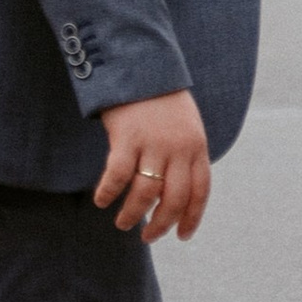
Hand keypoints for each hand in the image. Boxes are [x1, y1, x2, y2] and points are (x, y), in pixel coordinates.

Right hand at [94, 89, 211, 241]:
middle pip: (174, 199)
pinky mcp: (127, 137)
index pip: (200, 192)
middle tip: (147, 237)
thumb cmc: (160, 98)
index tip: (182, 235)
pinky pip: (118, 175)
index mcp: (197, 146)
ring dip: (133, 214)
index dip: (192, 218)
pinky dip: (109, 192)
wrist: (139, 65)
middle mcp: (178, 148)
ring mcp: (153, 143)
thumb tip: (172, 190)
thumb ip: (184, 154)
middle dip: (161, 224)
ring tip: (123, 223)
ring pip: (146, 193)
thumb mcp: (185, 125)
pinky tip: (101, 200)